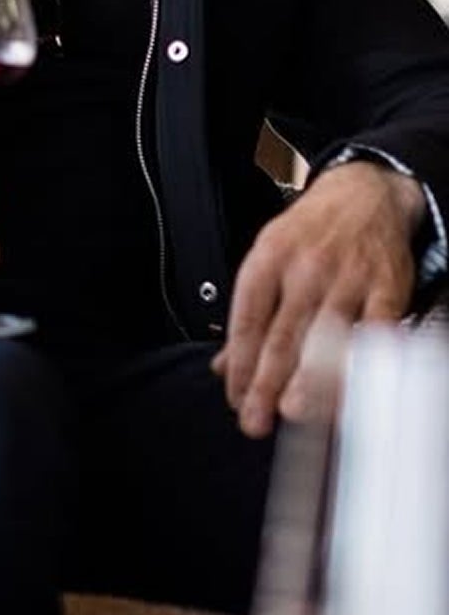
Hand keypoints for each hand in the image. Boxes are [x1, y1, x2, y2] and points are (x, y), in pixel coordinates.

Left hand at [216, 160, 422, 437]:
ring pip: (326, 338)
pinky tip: (349, 388)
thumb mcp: (267, 259)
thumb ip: (249, 314)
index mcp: (267, 262)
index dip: (240, 365)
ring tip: (294, 412)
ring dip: (309, 380)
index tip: (235, 399)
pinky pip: (375, 332)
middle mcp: (304, 270)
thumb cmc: (311, 233)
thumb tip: (226, 365)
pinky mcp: (387, 288)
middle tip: (255, 420)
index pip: (247, 322)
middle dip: (266, 384)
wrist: (363, 194)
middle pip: (282, 336)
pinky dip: (362, 361)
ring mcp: (347, 279)